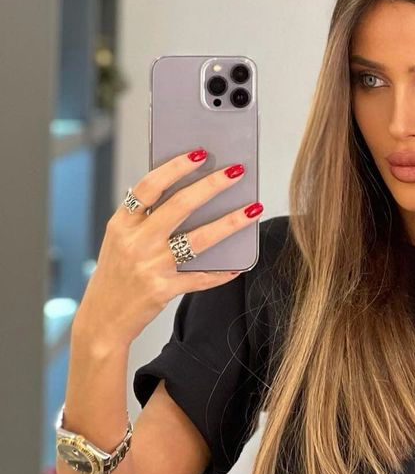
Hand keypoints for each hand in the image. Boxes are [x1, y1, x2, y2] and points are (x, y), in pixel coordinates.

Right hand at [74, 148, 260, 348]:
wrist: (102, 320)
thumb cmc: (117, 275)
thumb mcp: (120, 241)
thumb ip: (145, 220)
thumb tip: (191, 196)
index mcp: (121, 224)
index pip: (149, 186)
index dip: (175, 167)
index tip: (199, 153)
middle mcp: (135, 242)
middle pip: (180, 206)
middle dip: (212, 186)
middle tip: (236, 172)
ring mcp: (150, 266)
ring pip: (198, 240)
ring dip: (230, 224)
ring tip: (252, 210)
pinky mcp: (163, 290)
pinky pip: (201, 278)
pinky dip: (222, 272)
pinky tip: (240, 264)